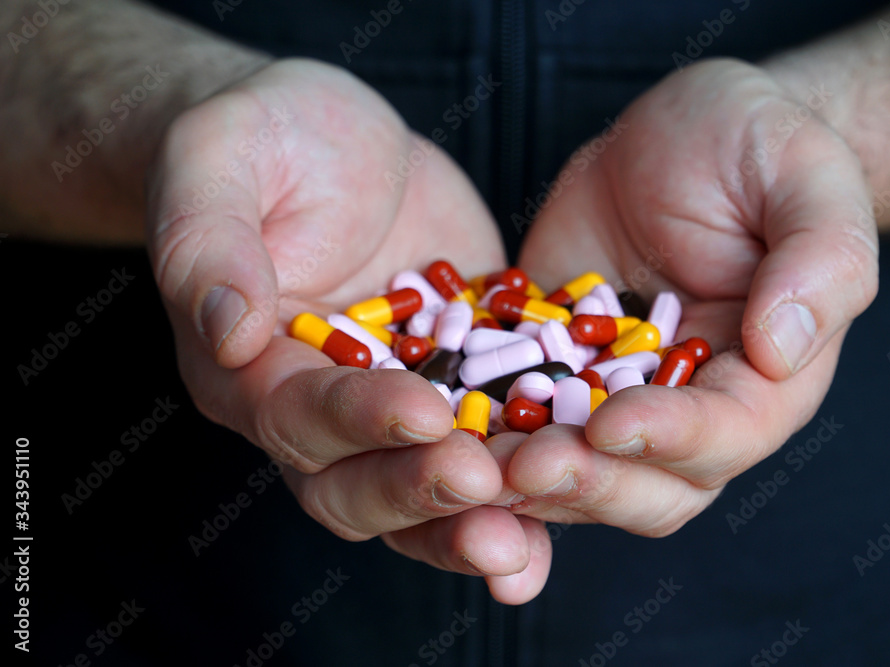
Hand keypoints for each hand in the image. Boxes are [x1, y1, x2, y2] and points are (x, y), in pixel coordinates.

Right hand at [146, 58, 548, 602]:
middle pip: (356, 485)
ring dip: (475, 521)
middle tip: (484, 484)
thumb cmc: (261, 138)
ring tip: (526, 540)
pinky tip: (581, 491)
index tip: (424, 411)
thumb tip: (226, 331)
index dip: (358, 422)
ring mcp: (396, 403)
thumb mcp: (218, 161)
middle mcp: (319, 408)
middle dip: (419, 491)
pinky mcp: (462, 382)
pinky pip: (491, 445)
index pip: (297, 415)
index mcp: (250, 368)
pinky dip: (527, 485)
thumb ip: (209, 246)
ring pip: (424, 491)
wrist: (333, 141)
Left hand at [510, 59, 877, 535]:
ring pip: (574, 471)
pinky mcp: (549, 368)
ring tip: (468, 464)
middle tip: (525, 466)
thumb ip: (821, 260)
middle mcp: (688, 407)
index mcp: (764, 378)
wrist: (677, 133)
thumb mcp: (806, 175)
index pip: (727, 435)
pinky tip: (434, 436)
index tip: (613, 425)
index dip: (672, 440)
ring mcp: (612, 395)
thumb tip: (781, 351)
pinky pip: (514, 417)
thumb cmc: (756, 143)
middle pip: (647, 483)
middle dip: (588, 483)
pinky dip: (480, 438)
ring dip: (524, 481)